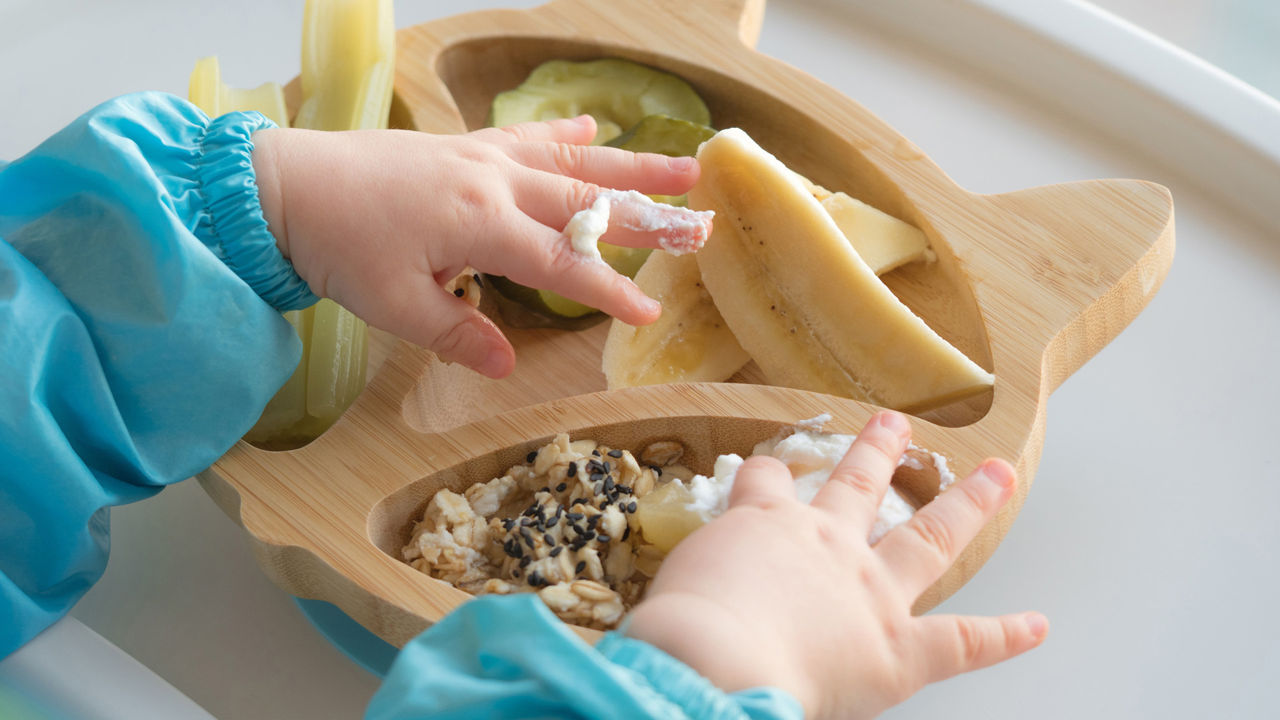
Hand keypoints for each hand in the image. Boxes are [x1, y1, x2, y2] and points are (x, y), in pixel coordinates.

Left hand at [250, 117, 706, 377]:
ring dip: (630, 165)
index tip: (648, 313)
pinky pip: (527, 137)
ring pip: (572, 162)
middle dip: (649, 217)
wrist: (283, 187)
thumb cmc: (337, 248)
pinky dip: (564, 134)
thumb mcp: (396, 305)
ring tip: (683, 164)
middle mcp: (494, 182)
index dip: (609, 291)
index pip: (563, 263)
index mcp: (481, 225)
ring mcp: (481, 157)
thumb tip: (507, 367)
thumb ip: (458, 333)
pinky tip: (593, 128)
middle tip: (701, 225)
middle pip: (588, 203)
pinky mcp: (463, 145)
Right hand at [625, 411, 1047, 718]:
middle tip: (895, 423)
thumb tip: (669, 627)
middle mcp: (826, 545)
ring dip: (966, 503)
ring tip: (994, 473)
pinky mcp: (901, 649)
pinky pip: (964, 641)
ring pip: (928, 536)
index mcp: (765, 526)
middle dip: (878, 451)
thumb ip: (689, 591)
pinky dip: (1004, 636)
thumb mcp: (672, 589)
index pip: (765, 485)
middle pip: (858, 484)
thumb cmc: (681, 630)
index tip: (765, 469)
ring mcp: (871, 592)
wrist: (715, 661)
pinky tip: (1039, 626)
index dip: (765, 475)